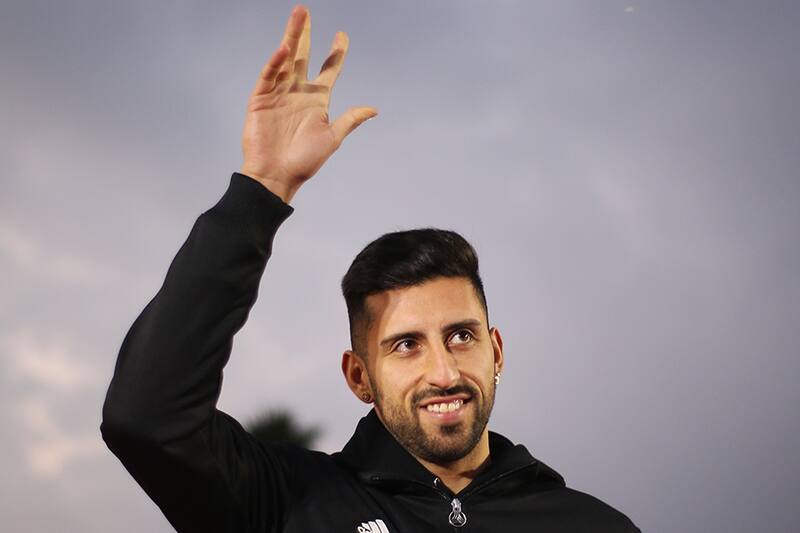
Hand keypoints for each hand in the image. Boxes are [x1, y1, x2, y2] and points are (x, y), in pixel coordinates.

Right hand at [239, 4, 377, 202]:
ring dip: (291, 38)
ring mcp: (278, 93)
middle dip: (305, 35)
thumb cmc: (304, 161)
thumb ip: (350, 120)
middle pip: (303, 57)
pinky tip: (283, 48)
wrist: (277, 176)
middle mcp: (298, 93)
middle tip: (306, 11)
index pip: (328, 70)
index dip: (336, 53)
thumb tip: (374, 109)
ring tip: (298, 15)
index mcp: (317, 101)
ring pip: (286, 59)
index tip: (342, 35)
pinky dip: (275, 62)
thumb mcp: (332, 138)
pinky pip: (269, 75)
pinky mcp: (261, 99)